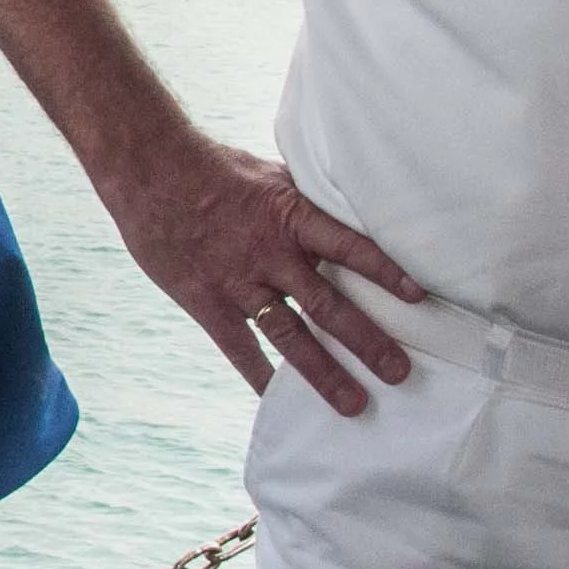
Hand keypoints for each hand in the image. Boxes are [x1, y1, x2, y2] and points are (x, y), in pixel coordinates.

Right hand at [104, 129, 421, 414]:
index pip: (350, 247)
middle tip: (400, 372)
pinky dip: (259, 376)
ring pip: (291, 335)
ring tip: (354, 403)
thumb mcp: (268, 173)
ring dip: (324, 372)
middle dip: (367, 341)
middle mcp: (271, 254)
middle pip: (328, 305)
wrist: (150, 169)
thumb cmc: (210, 165)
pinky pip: (238, 347)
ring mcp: (238, 281)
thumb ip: (302, 200)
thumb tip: (339, 206)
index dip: (385, 272)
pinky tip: (277, 400)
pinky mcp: (207, 301)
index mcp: (290, 217)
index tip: (417, 297)